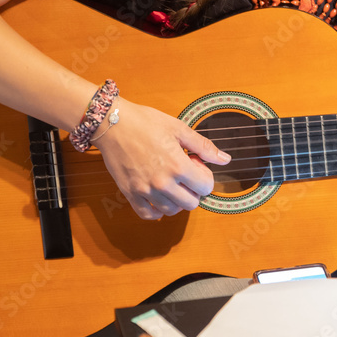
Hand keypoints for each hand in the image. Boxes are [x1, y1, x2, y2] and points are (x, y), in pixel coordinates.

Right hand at [92, 99, 230, 218]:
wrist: (111, 122)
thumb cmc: (145, 122)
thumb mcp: (179, 129)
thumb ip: (204, 146)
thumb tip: (225, 159)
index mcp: (178, 166)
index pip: (206, 188)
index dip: (205, 177)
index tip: (195, 165)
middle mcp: (162, 182)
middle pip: (191, 204)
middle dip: (193, 191)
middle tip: (184, 176)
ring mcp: (145, 190)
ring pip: (172, 210)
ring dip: (177, 200)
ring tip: (171, 183)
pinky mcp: (129, 193)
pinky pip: (148, 214)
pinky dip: (157, 210)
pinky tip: (159, 197)